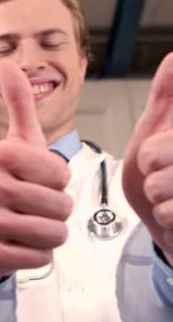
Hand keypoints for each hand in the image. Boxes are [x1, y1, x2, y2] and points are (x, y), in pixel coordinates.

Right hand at [0, 61, 72, 284]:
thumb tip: (6, 64)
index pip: (61, 172)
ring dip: (52, 232)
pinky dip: (39, 254)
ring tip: (32, 224)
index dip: (59, 179)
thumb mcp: (19, 141)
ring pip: (55, 233)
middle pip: (62, 205)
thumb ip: (18, 103)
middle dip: (58, 209)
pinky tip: (22, 244)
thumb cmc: (12, 180)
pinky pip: (40, 257)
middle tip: (36, 205)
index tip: (39, 178)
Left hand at [122, 53, 172, 262]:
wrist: (171, 226)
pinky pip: (169, 214)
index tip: (157, 160)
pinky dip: (166, 219)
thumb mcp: (158, 129)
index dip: (153, 152)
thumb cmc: (163, 176)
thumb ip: (166, 96)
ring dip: (158, 199)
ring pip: (160, 188)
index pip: (154, 148)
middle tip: (163, 179)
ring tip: (172, 198)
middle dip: (151, 174)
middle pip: (155, 157)